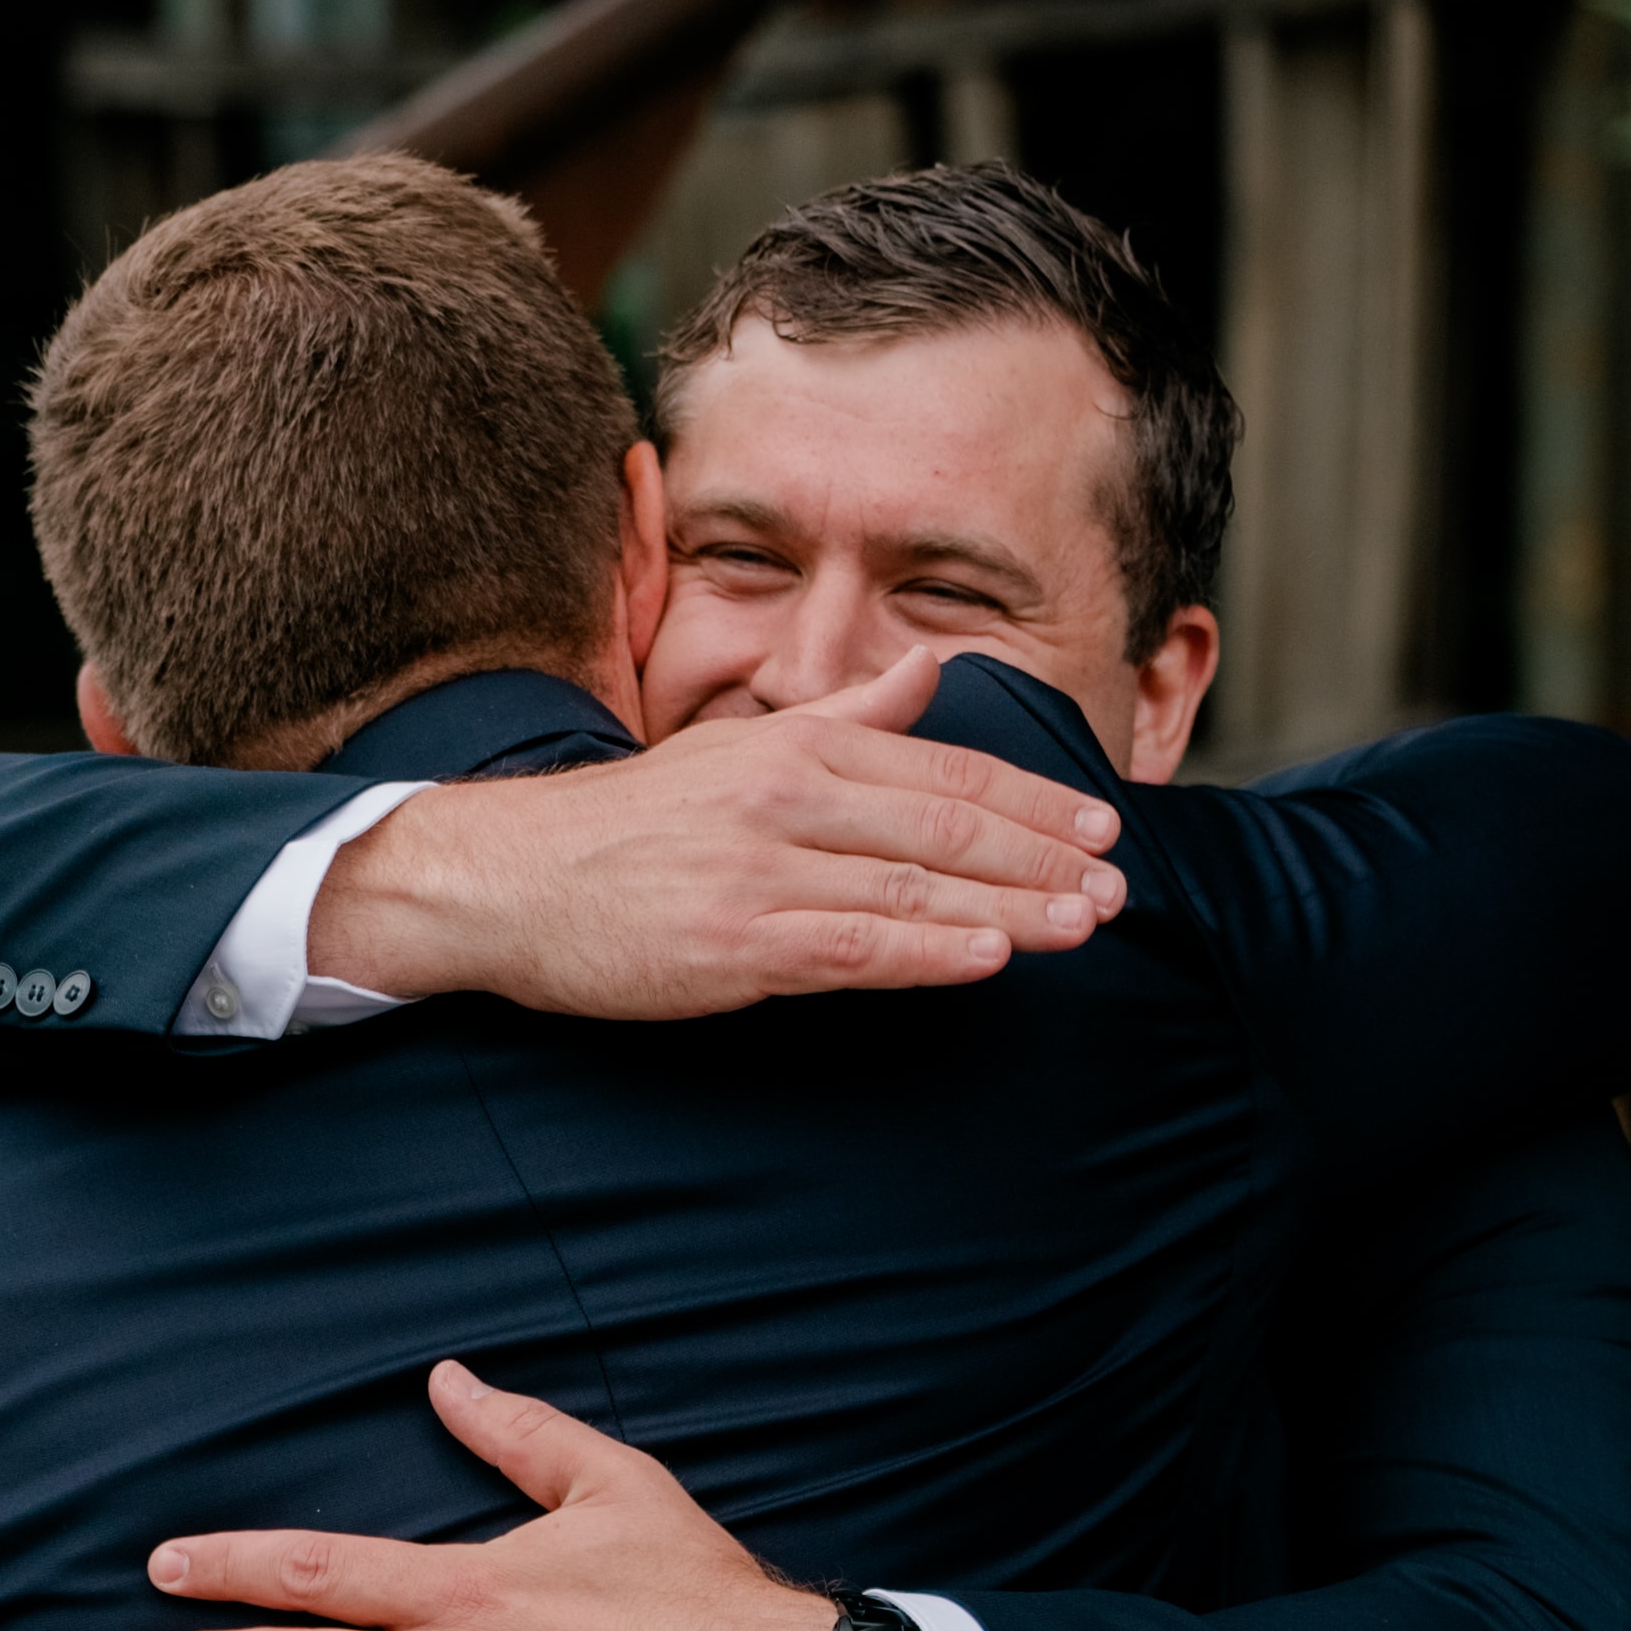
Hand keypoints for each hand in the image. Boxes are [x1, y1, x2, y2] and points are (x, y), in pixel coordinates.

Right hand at [313, 647, 1124, 1019]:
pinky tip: (992, 958)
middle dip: (1043, 855)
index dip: (1031, 800)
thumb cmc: (632, 825)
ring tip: (1086, 924)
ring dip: (1012, 907)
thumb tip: (930, 673)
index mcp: (797, 748)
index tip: (1100, 824)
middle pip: (945, 828)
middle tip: (1118, 883)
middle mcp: (788, 799)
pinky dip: (930, 953)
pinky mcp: (736, 945)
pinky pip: (853, 948)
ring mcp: (763, 873)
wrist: (512, 879)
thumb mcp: (738, 744)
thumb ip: (844, 714)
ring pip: (913, 890)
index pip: (942, 772)